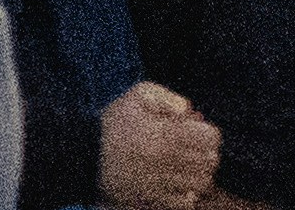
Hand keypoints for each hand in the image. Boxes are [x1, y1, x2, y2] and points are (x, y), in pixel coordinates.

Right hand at [94, 82, 217, 209]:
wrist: (83, 156)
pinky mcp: (155, 201)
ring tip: (183, 165)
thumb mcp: (135, 96)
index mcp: (163, 134)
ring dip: (198, 173)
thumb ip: (166, 97)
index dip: (205, 130)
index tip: (193, 129)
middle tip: (190, 147)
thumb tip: (189, 111)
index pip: (210, 137)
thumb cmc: (112, 125)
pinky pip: (187, 202)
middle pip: (210, 161)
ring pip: (202, 183)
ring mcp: (162, 184)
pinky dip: (186, 194)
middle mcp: (166, 161)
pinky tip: (174, 183)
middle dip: (204, 151)